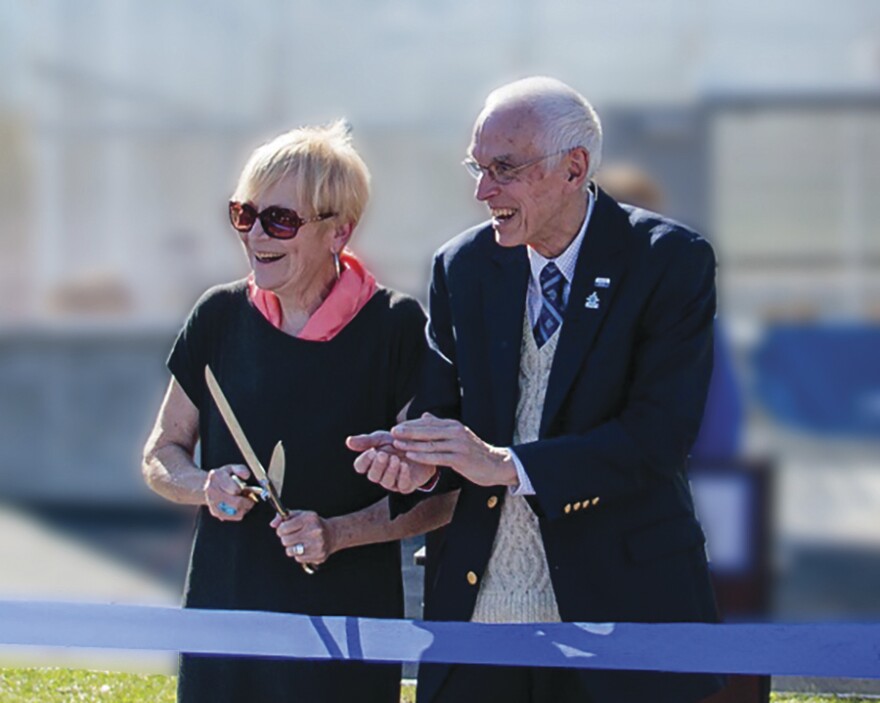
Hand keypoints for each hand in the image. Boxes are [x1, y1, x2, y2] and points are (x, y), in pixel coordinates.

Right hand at [203, 464, 255, 520]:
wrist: (208, 486)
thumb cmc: (224, 477)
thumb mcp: (232, 468)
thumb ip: (241, 469)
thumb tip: (246, 476)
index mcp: (216, 476)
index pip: (234, 489)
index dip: (243, 491)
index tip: (247, 490)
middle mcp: (212, 490)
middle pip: (236, 503)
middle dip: (247, 502)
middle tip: (251, 499)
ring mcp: (212, 502)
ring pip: (235, 511)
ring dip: (244, 508)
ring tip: (246, 503)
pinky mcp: (215, 512)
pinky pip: (232, 517)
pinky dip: (240, 514)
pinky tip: (240, 508)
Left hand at [271, 511, 334, 564]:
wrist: (332, 534)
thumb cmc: (313, 524)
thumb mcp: (300, 515)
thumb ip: (284, 517)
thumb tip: (273, 524)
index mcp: (309, 519)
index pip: (283, 528)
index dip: (281, 530)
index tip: (284, 530)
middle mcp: (314, 531)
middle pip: (285, 541)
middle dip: (286, 539)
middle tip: (292, 536)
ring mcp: (317, 544)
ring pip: (290, 551)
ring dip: (292, 548)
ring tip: (299, 542)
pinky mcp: (318, 555)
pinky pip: (298, 558)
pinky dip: (299, 554)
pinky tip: (306, 548)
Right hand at [347, 431, 436, 493]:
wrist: (422, 446)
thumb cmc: (398, 442)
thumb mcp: (382, 438)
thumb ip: (366, 441)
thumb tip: (348, 441)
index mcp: (371, 463)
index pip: (360, 466)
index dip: (364, 461)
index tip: (371, 451)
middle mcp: (380, 475)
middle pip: (373, 476)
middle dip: (377, 466)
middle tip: (382, 455)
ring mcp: (393, 482)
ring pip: (386, 482)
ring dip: (390, 470)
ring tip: (395, 459)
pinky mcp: (406, 486)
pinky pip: (402, 486)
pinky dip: (402, 476)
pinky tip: (404, 465)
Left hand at [391, 414, 517, 487]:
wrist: (495, 465)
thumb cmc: (473, 452)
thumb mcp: (457, 435)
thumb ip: (440, 426)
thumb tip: (425, 416)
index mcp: (453, 426)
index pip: (428, 423)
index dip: (410, 425)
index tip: (395, 427)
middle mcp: (456, 432)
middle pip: (427, 431)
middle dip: (408, 431)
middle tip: (392, 432)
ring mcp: (459, 445)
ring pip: (430, 444)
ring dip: (412, 444)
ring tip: (397, 444)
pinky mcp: (460, 459)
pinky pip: (438, 457)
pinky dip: (423, 456)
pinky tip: (410, 456)